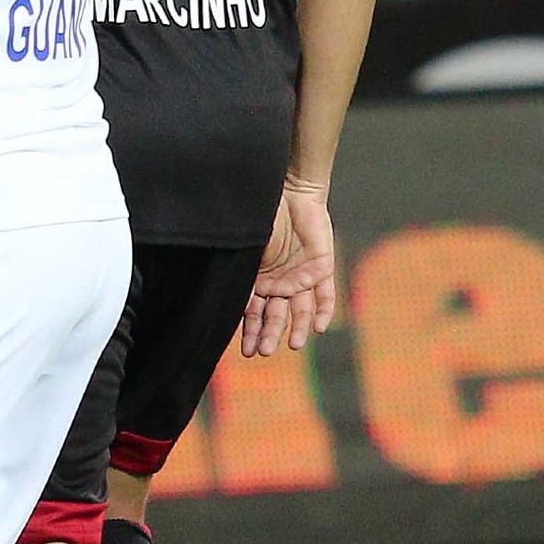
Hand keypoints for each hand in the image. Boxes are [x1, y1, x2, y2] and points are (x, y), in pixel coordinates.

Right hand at [241, 181, 337, 358]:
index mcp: (258, 281)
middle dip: (270, 334)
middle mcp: (280, 284)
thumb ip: (238, 269)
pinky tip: (318, 327)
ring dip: (296, 328)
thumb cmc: (261, 216)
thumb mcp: (247, 246)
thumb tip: (218, 292)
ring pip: (300, 310)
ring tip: (293, 345)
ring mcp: (302, 277)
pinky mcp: (322, 269)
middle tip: (265, 351)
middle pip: (275, 316)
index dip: (251, 332)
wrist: (290, 191)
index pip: (253, 313)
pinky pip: (325, 294)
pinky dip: (323, 310)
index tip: (247, 351)